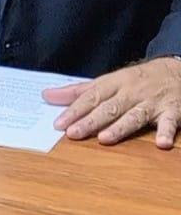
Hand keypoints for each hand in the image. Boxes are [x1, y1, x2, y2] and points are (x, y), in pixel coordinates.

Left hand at [44, 57, 180, 147]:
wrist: (177, 71)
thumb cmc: (136, 79)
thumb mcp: (107, 81)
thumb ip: (78, 91)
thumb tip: (47, 96)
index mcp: (114, 83)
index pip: (91, 97)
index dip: (74, 111)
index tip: (58, 124)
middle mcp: (131, 92)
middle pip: (109, 108)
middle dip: (90, 121)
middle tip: (73, 133)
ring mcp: (152, 102)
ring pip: (134, 116)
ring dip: (120, 127)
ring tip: (104, 138)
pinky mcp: (173, 111)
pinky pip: (169, 122)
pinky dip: (165, 131)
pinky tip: (161, 143)